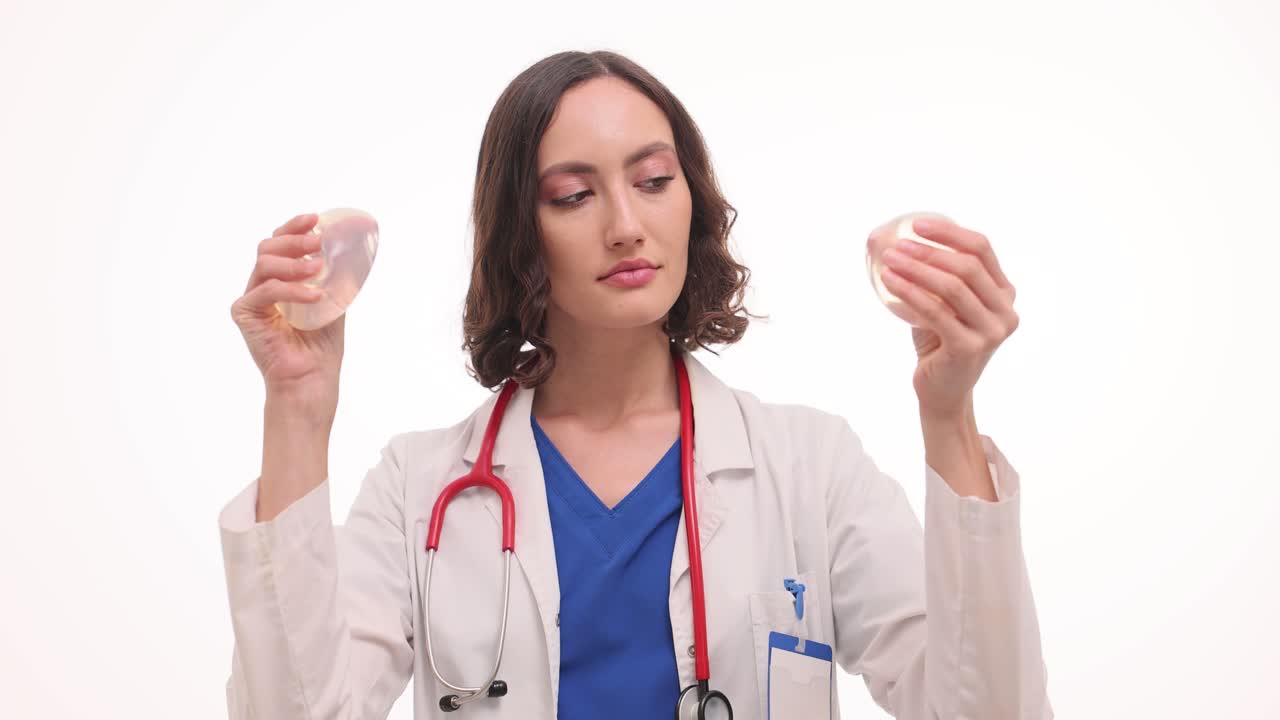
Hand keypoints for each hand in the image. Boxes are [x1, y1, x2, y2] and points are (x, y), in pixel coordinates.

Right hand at [229, 213, 344, 419]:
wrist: (312, 379)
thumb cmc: (322, 346)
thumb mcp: (334, 301)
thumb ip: (333, 276)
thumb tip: (349, 249)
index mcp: (281, 280)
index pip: (280, 244)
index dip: (293, 228)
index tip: (314, 219)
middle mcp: (262, 286)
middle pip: (267, 248)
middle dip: (293, 240)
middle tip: (317, 242)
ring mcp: (251, 299)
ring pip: (264, 264)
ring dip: (293, 263)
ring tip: (318, 269)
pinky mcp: (244, 314)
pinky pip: (265, 291)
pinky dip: (291, 290)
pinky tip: (314, 296)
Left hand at [879, 217, 1018, 420]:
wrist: (942, 391)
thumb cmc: (940, 343)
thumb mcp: (945, 305)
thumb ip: (938, 276)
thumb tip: (900, 241)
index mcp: (1004, 293)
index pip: (982, 249)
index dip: (950, 232)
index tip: (918, 224)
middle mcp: (1006, 311)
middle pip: (968, 266)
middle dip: (929, 250)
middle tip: (896, 246)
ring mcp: (992, 331)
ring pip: (952, 287)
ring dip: (916, 269)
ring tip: (888, 260)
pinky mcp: (970, 348)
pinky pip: (936, 311)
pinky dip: (910, 292)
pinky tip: (888, 281)